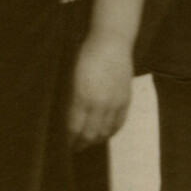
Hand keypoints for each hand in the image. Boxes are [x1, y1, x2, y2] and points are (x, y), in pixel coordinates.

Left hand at [67, 33, 132, 147]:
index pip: (74, 127)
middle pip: (90, 133)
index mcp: (83, 96)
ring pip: (105, 131)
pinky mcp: (126, 100)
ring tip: (89, 142)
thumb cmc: (87, 55)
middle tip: (75, 147)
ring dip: (96, 140)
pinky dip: (111, 131)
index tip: (65, 145)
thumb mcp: (73, 78)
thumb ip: (73, 100)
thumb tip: (70, 120)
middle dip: (82, 143)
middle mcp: (100, 103)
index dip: (69, 139)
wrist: (111, 43)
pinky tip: (105, 133)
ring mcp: (115, 102)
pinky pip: (119, 123)